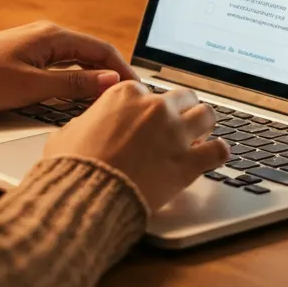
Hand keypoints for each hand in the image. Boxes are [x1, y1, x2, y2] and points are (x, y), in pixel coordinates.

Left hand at [0, 21, 137, 111]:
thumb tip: (110, 81)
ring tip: (111, 99)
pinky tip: (84, 94)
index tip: (137, 89)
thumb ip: (74, 83)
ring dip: (96, 77)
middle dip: (113, 73)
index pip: (102, 49)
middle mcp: (49, 35)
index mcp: (53, 36)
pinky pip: (64, 65)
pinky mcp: (29, 57)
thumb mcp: (33, 86)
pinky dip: (79, 78)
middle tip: (129, 97)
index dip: (122, 70)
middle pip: (93, 53)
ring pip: (79, 60)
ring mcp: (39, 45)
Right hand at [43, 80, 229, 212]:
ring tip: (200, 136)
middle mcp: (154, 107)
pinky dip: (219, 152)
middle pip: (183, 96)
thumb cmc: (72, 166)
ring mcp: (174, 133)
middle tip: (178, 124)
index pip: (148, 91)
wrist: (85, 195)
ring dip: (204, 124)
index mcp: (125, 94)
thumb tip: (86, 127)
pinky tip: (215, 155)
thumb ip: (87, 123)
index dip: (147, 107)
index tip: (147, 118)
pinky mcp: (188, 162)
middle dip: (182, 110)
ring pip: (207, 114)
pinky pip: (219, 150)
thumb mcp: (68, 133)